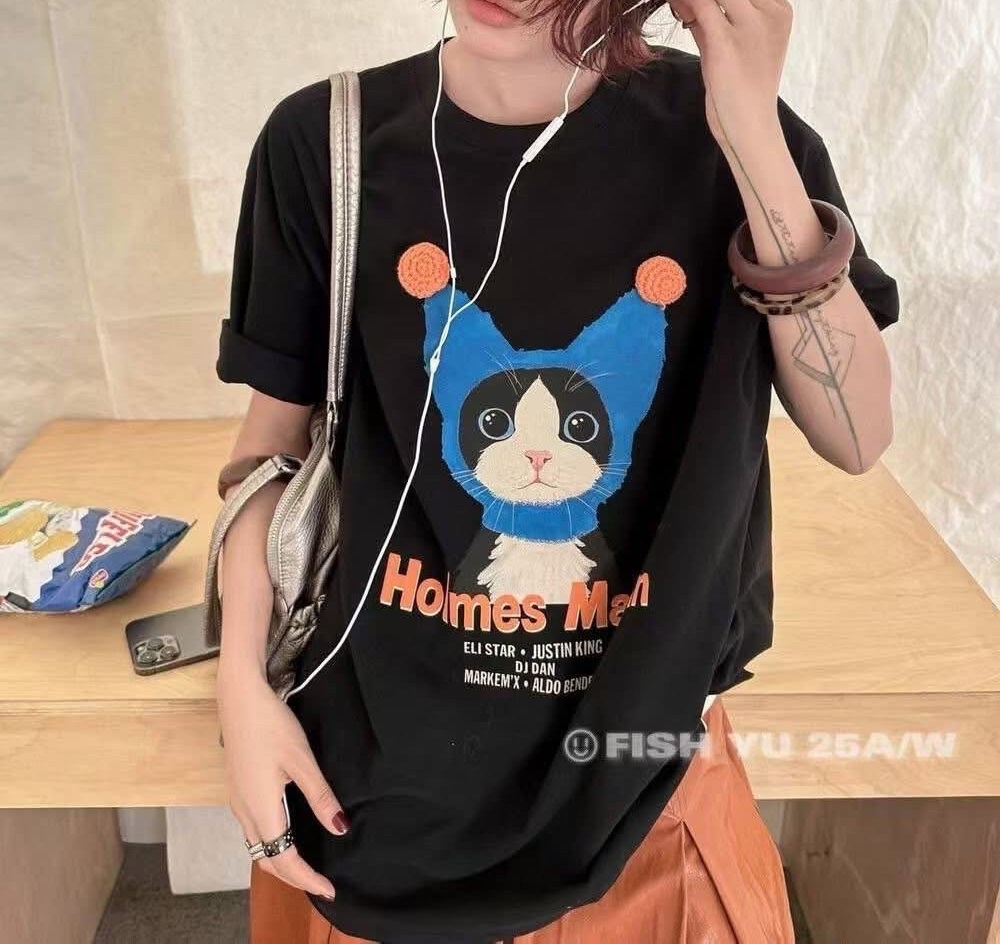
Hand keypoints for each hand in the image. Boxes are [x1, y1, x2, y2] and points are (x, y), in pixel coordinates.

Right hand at [217, 668, 346, 898]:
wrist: (239, 697)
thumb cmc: (272, 725)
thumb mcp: (302, 760)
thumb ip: (320, 796)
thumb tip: (340, 828)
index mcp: (260, 808)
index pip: (283, 859)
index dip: (306, 878)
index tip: (329, 889)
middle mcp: (244, 811)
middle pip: (266, 859)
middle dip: (293, 877)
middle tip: (321, 883)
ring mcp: (237, 801)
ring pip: (257, 846)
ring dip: (280, 861)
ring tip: (307, 865)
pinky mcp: (237, 789)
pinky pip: (252, 830)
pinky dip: (271, 844)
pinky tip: (287, 834)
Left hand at [670, 0, 791, 145]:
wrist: (749, 126)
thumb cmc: (738, 89)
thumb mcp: (725, 44)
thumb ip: (707, 16)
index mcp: (778, 9)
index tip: (700, 5)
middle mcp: (770, 11)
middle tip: (690, 7)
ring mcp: (751, 25)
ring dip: (695, 0)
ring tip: (681, 7)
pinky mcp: (726, 41)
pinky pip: (700, 5)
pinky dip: (685, 4)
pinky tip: (676, 7)